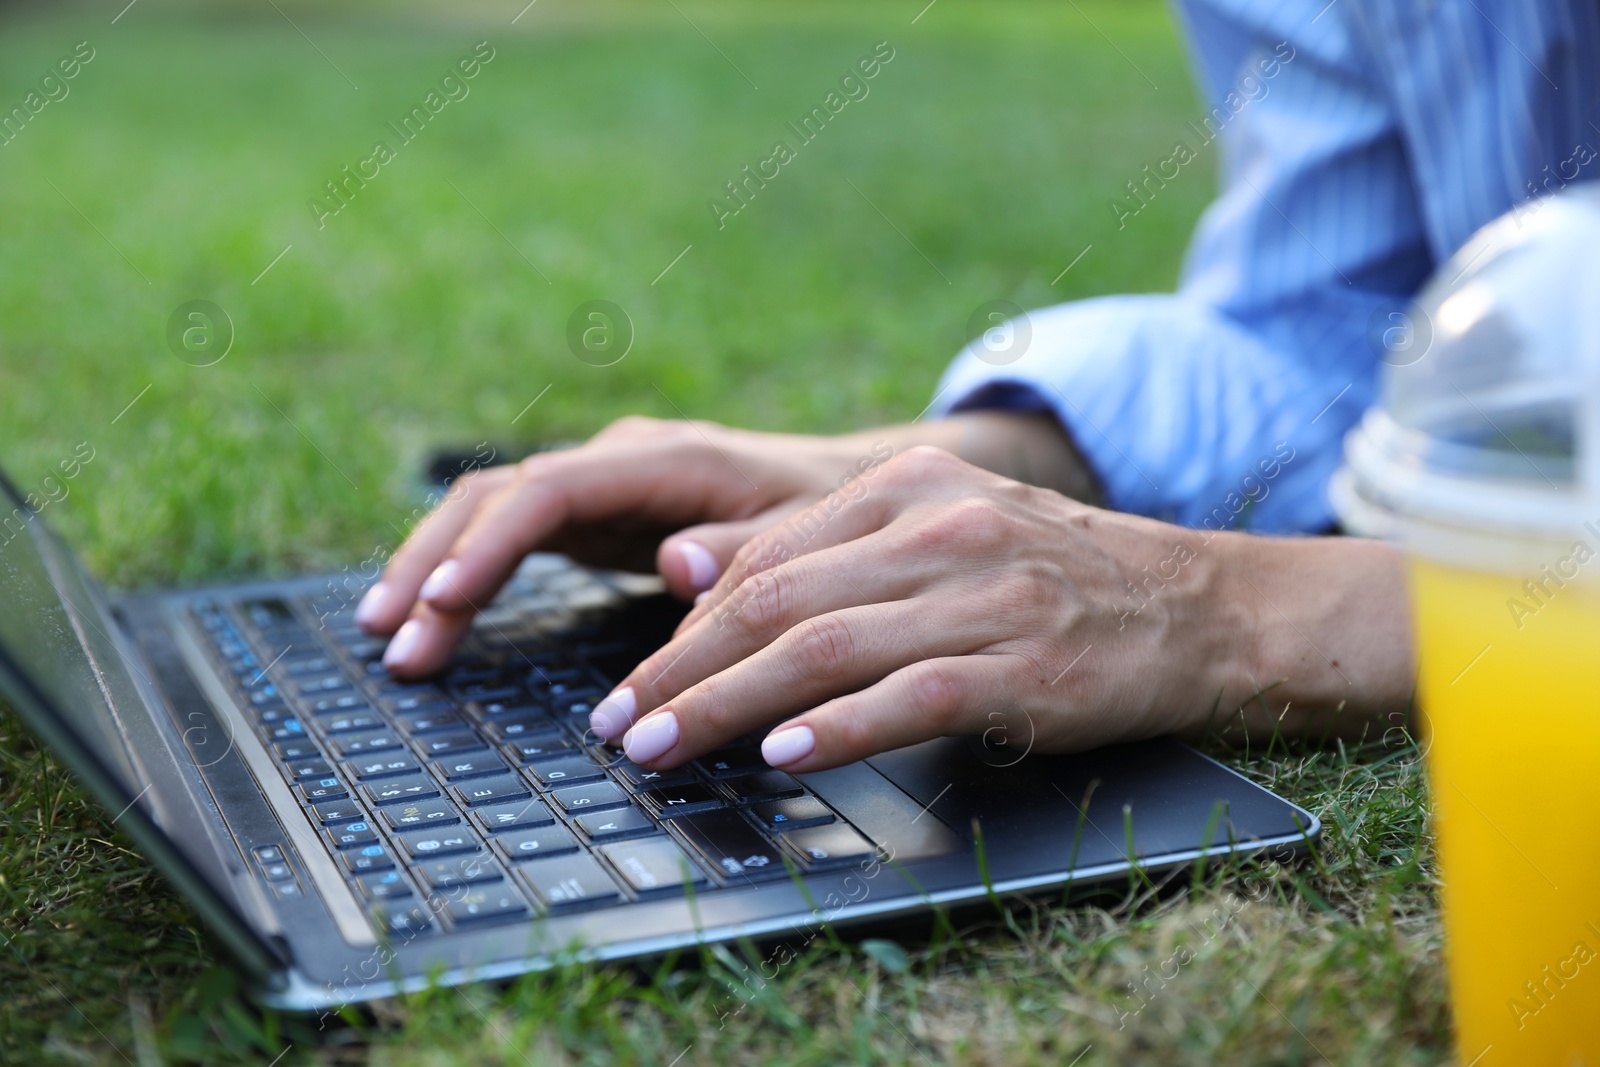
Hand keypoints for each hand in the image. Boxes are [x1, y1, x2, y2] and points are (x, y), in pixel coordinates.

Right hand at [359, 416, 910, 674]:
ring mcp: (600, 488)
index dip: (491, 544)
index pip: (550, 491)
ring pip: (490, 515)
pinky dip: (468, 576)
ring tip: (386, 635)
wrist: (845, 484)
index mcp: (664, 461)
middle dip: (437, 563)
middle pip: (497, 498)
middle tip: (391, 636)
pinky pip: (511, 538)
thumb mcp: (803, 532)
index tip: (446, 600)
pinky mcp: (596, 517)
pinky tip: (431, 618)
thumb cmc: (826, 511)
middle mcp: (617, 464)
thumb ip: (741, 549)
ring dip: (435, 570)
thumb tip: (676, 562)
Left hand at [593, 446, 1248, 771]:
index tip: (633, 684)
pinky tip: (783, 755)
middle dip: (682, 670)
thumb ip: (815, 546)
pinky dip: (840, 727)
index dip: (685, 627)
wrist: (1199, 607)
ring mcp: (986, 596)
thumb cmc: (1047, 579)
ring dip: (728, 705)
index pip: (766, 557)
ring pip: (827, 648)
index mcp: (908, 486)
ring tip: (661, 749)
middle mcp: (940, 528)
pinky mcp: (1027, 666)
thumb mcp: (933, 536)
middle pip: (777, 602)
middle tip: (618, 725)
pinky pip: (913, 696)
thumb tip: (680, 563)